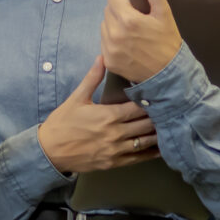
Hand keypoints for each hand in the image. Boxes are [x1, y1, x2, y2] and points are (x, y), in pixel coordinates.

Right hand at [36, 56, 159, 174]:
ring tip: (170, 126)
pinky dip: (151, 153)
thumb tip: (102, 57)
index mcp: (108, 116)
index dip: (151, 102)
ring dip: (158, 134)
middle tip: (170, 110)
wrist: (50, 151)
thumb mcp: (76, 98)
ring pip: (145, 142)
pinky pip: (138, 158)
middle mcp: (115, 134)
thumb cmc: (62, 123)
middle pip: (146, 124)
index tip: (160, 96)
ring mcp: (116, 150)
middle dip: (158, 117)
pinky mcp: (114, 163)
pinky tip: (161, 148)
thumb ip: (93, 78)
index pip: (138, 108)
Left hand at [100, 0, 182, 83]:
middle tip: (136, 25)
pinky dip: (113, 43)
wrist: (168, 74)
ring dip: (114, 27)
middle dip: (119, 14)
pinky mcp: (108, 61)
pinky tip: (127, 48)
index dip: (125, 2)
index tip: (136, 12)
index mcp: (128, 19)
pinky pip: (104, 43)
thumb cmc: (167, 41)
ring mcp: (109, 49)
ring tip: (131, 36)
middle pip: (107, 12)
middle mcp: (114, 34)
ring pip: (104, 27)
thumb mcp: (165, 13)